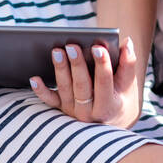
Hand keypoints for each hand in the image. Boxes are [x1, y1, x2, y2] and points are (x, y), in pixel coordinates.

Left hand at [30, 37, 146, 128]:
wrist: (111, 120)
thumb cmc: (121, 97)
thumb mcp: (129, 84)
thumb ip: (128, 64)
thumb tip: (127, 42)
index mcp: (109, 106)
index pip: (105, 84)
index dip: (102, 66)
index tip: (98, 47)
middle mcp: (90, 113)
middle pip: (82, 87)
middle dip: (77, 65)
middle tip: (71, 46)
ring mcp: (73, 112)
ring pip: (65, 90)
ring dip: (60, 70)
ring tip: (57, 51)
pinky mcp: (61, 109)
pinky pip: (49, 100)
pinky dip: (41, 90)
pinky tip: (34, 78)